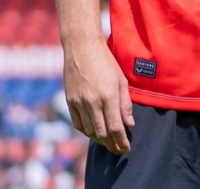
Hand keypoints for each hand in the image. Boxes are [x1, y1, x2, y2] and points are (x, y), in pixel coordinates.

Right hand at [63, 38, 133, 154]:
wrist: (82, 49)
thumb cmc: (106, 63)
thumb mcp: (121, 81)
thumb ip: (125, 104)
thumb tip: (129, 124)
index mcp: (108, 97)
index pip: (116, 127)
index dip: (121, 141)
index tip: (126, 148)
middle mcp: (92, 102)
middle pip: (102, 133)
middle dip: (111, 145)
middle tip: (119, 151)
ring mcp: (79, 103)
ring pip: (89, 130)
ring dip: (100, 141)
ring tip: (109, 145)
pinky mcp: (69, 101)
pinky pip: (78, 123)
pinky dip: (86, 131)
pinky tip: (94, 134)